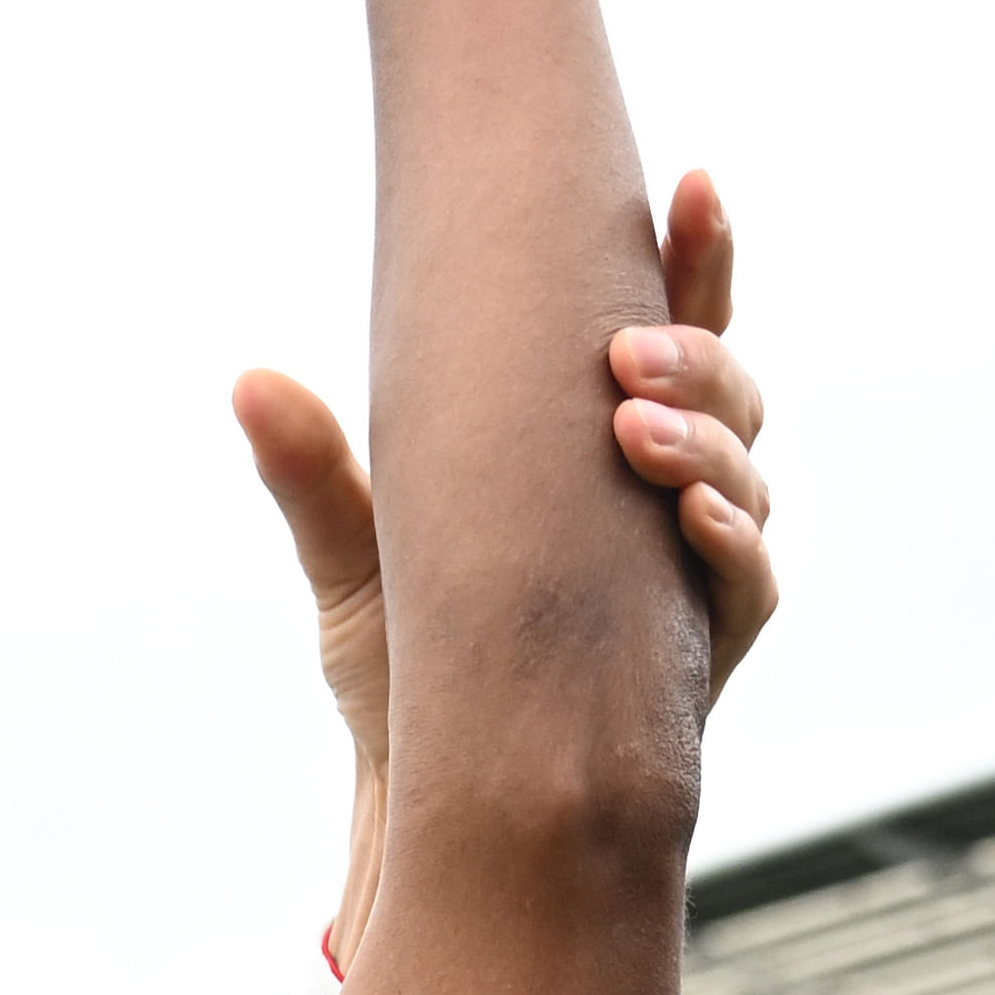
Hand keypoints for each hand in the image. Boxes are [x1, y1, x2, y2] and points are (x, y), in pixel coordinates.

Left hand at [245, 179, 774, 940]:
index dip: (696, 256)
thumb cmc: (404, 673)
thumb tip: (245, 378)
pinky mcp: (705, 656)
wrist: (428, 812)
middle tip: (622, 345)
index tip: (696, 181)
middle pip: (730, 388)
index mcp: (596, 447)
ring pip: (748, 472)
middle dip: (697, 347)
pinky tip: (691, 514)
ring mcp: (694, 573)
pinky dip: (730, 540)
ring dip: (706, 436)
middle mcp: (662, 497)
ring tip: (632, 421)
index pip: (668, 330)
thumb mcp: (350, 561)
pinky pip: (748, 583)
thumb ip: (312, 473)